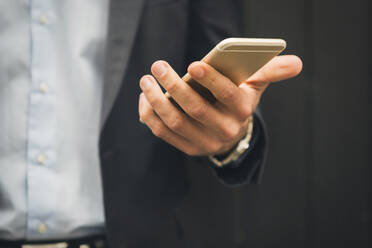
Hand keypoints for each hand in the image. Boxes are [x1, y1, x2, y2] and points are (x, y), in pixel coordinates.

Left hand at [138, 55, 301, 155]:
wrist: (230, 132)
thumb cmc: (239, 100)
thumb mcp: (255, 84)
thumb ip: (271, 71)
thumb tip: (296, 62)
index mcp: (242, 111)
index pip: (227, 95)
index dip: (211, 80)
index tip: (193, 64)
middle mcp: (225, 130)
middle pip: (196, 110)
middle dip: (174, 86)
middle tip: (158, 66)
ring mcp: (205, 142)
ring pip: (175, 122)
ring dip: (157, 101)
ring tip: (146, 80)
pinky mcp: (188, 148)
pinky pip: (163, 133)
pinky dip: (150, 116)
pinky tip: (145, 97)